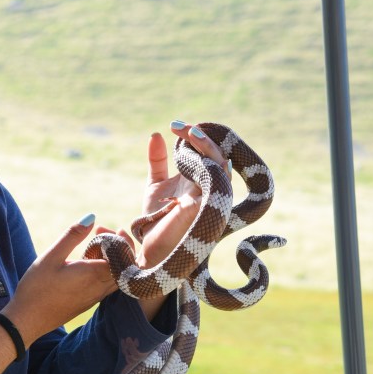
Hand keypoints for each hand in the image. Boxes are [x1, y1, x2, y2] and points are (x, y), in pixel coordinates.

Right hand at [2, 215, 117, 344]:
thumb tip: (91, 217)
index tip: (99, 230)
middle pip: (125, 266)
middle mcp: (100, 288)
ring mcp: (96, 297)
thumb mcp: (51, 256)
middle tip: (100, 233)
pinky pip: (108, 284)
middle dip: (118, 246)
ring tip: (95, 246)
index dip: (116, 239)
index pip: (122, 255)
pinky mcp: (89, 302)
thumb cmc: (37, 287)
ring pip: (118, 276)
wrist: (28, 320)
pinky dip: (106, 270)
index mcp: (94, 274)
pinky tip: (89, 263)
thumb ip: (72, 236)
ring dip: (112, 259)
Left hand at [137, 120, 229, 269]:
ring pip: (221, 165)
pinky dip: (206, 163)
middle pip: (218, 156)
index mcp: (201, 182)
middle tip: (179, 126)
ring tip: (188, 132)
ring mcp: (211, 197)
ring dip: (206, 146)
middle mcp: (210, 188)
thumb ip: (157, 161)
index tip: (175, 125)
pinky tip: (189, 150)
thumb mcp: (155, 185)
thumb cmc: (155, 219)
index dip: (196, 137)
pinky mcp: (206, 206)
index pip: (208, 153)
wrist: (151, 248)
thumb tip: (156, 134)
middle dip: (201, 138)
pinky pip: (215, 181)